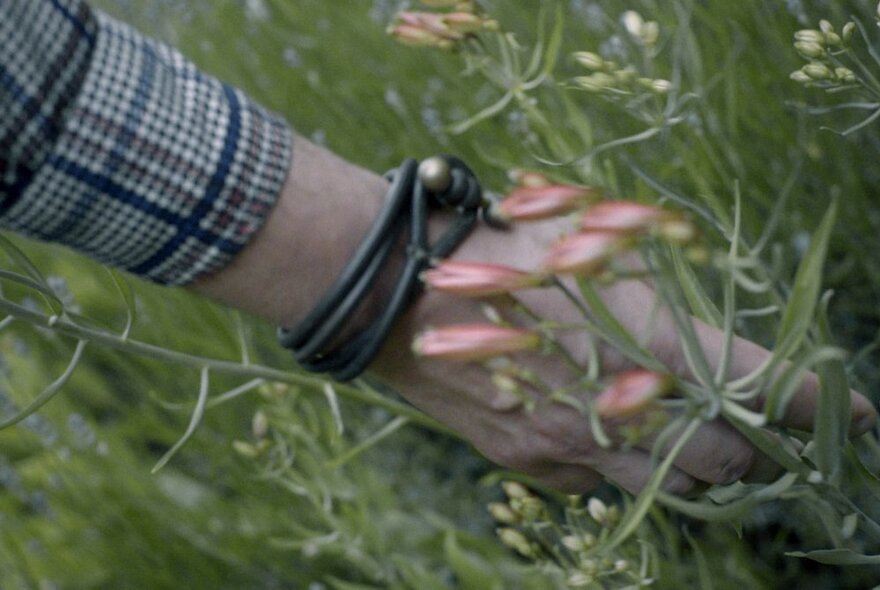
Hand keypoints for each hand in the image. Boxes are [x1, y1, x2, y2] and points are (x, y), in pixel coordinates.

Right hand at [373, 216, 877, 493]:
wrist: (401, 293)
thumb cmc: (502, 247)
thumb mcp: (593, 250)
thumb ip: (660, 299)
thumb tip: (708, 340)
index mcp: (646, 339)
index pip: (762, 385)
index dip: (821, 403)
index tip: (857, 414)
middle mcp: (619, 404)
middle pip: (727, 459)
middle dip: (762, 450)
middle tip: (766, 429)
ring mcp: (574, 442)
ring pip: (672, 486)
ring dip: (701, 468)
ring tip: (705, 442)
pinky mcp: (533, 462)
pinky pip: (602, 484)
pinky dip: (626, 467)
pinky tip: (616, 435)